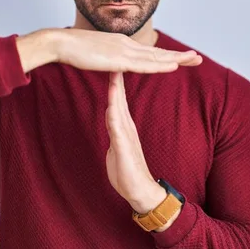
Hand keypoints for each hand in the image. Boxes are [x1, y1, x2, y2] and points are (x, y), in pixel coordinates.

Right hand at [56, 28, 201, 72]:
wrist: (61, 43)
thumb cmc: (74, 49)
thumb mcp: (97, 54)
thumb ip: (108, 59)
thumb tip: (115, 65)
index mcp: (122, 44)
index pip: (150, 52)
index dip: (167, 55)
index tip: (182, 58)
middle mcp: (127, 44)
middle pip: (158, 52)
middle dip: (180, 56)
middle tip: (198, 58)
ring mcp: (124, 51)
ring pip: (156, 58)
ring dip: (177, 59)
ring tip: (194, 60)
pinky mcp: (118, 60)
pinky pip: (144, 65)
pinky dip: (160, 66)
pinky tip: (173, 66)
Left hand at [105, 72, 174, 224]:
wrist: (140, 191)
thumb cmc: (127, 170)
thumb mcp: (116, 144)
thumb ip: (114, 128)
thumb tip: (111, 114)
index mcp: (123, 125)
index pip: (116, 98)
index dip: (113, 80)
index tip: (109, 62)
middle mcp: (126, 126)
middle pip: (119, 98)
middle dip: (116, 78)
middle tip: (114, 57)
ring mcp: (125, 136)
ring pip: (119, 109)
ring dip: (116, 92)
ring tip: (114, 74)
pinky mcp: (124, 148)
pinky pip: (117, 129)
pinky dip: (115, 116)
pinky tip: (111, 106)